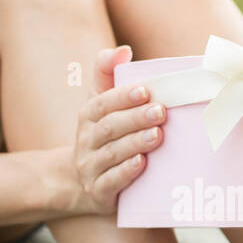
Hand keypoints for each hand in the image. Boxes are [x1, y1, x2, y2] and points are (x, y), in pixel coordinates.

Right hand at [73, 46, 165, 212]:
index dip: (123, 96)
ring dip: (135, 143)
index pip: (102, 103)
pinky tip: (142, 164)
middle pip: (109, 128)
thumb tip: (123, 50)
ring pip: (111, 154)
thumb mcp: (100, 103)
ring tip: (158, 135)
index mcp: (88, 116)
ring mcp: (90, 167)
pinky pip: (110, 182)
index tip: (146, 90)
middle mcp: (86, 140)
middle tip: (161, 111)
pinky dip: (125, 172)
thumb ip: (107, 73)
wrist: (81, 182)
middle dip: (135, 118)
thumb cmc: (102, 135)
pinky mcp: (98, 192)